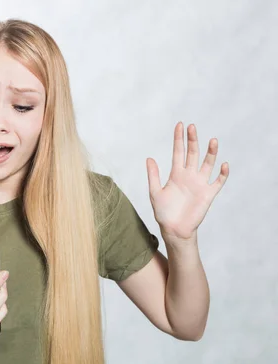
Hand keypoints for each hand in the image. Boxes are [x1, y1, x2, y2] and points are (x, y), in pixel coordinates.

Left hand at [146, 122, 228, 240]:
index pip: (178, 152)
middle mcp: (189, 176)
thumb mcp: (155, 192)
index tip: (180, 125)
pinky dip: (222, 174)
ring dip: (211, 153)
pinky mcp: (208, 194)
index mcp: (175, 174)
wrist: (174, 229)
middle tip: (192, 127)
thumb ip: (153, 175)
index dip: (179, 139)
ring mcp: (200, 184)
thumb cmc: (163, 212)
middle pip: (192, 154)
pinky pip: (218, 182)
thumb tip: (149, 158)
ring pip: (207, 164)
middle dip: (192, 140)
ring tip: (213, 140)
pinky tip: (223, 164)